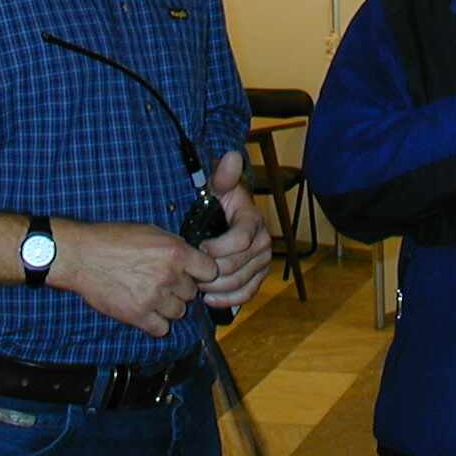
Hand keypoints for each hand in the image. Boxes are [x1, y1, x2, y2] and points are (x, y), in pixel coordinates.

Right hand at [50, 217, 217, 337]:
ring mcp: (154, 297)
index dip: (202, 272)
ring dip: (169, 306)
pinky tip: (146, 311)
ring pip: (179, 312)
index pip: (210, 271)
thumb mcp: (151, 232)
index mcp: (176, 251)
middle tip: (163, 282)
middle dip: (180, 288)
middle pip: (192, 293)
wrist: (82, 255)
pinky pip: (161, 328)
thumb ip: (175, 248)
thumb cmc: (113, 239)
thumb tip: (192, 260)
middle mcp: (169, 275)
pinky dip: (156, 323)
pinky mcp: (137, 315)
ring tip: (152, 295)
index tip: (194, 273)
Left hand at [198, 150, 273, 307]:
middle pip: (239, 264)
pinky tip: (210, 299)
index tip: (200, 247)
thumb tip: (232, 155)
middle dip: (213, 270)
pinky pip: (247, 293)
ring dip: (217, 287)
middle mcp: (263, 241)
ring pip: (242, 281)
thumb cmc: (218, 201)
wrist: (226, 216)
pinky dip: (229, 300)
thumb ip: (223, 174)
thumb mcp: (218, 186)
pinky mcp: (258, 276)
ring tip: (197, 286)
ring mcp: (262, 261)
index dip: (219, 247)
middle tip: (192, 272)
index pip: (241, 239)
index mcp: (253, 220)